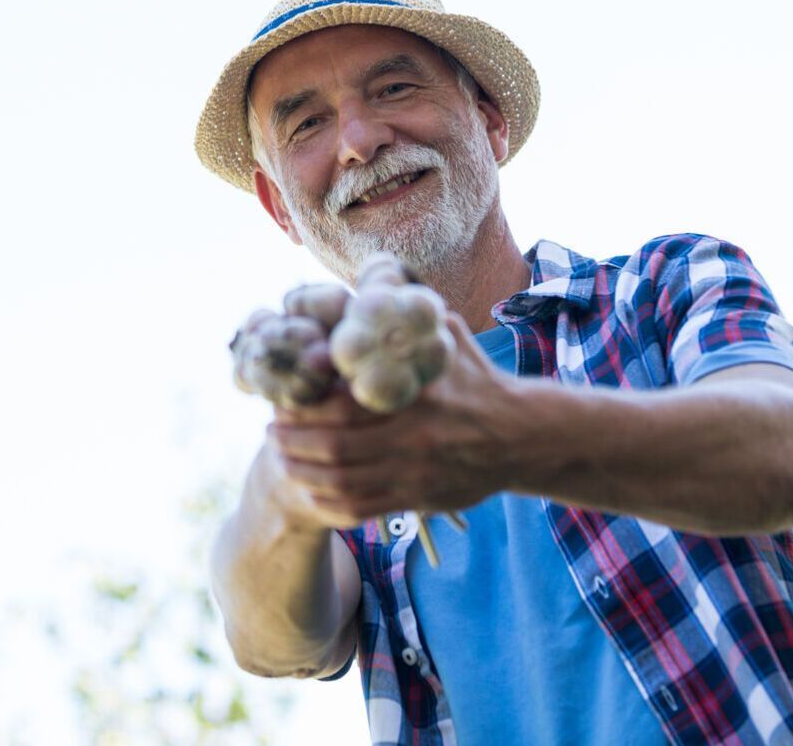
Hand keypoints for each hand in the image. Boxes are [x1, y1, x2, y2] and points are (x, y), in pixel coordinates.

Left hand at [270, 313, 526, 522]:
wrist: (521, 436)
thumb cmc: (477, 380)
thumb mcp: (448, 339)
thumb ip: (412, 315)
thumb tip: (378, 283)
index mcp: (413, 396)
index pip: (342, 407)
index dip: (304, 409)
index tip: (283, 402)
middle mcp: (411, 438)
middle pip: (333, 448)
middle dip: (293, 443)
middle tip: (271, 433)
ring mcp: (413, 473)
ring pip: (341, 482)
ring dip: (303, 474)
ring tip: (284, 460)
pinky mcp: (418, 499)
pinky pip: (361, 508)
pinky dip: (329, 502)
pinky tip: (312, 489)